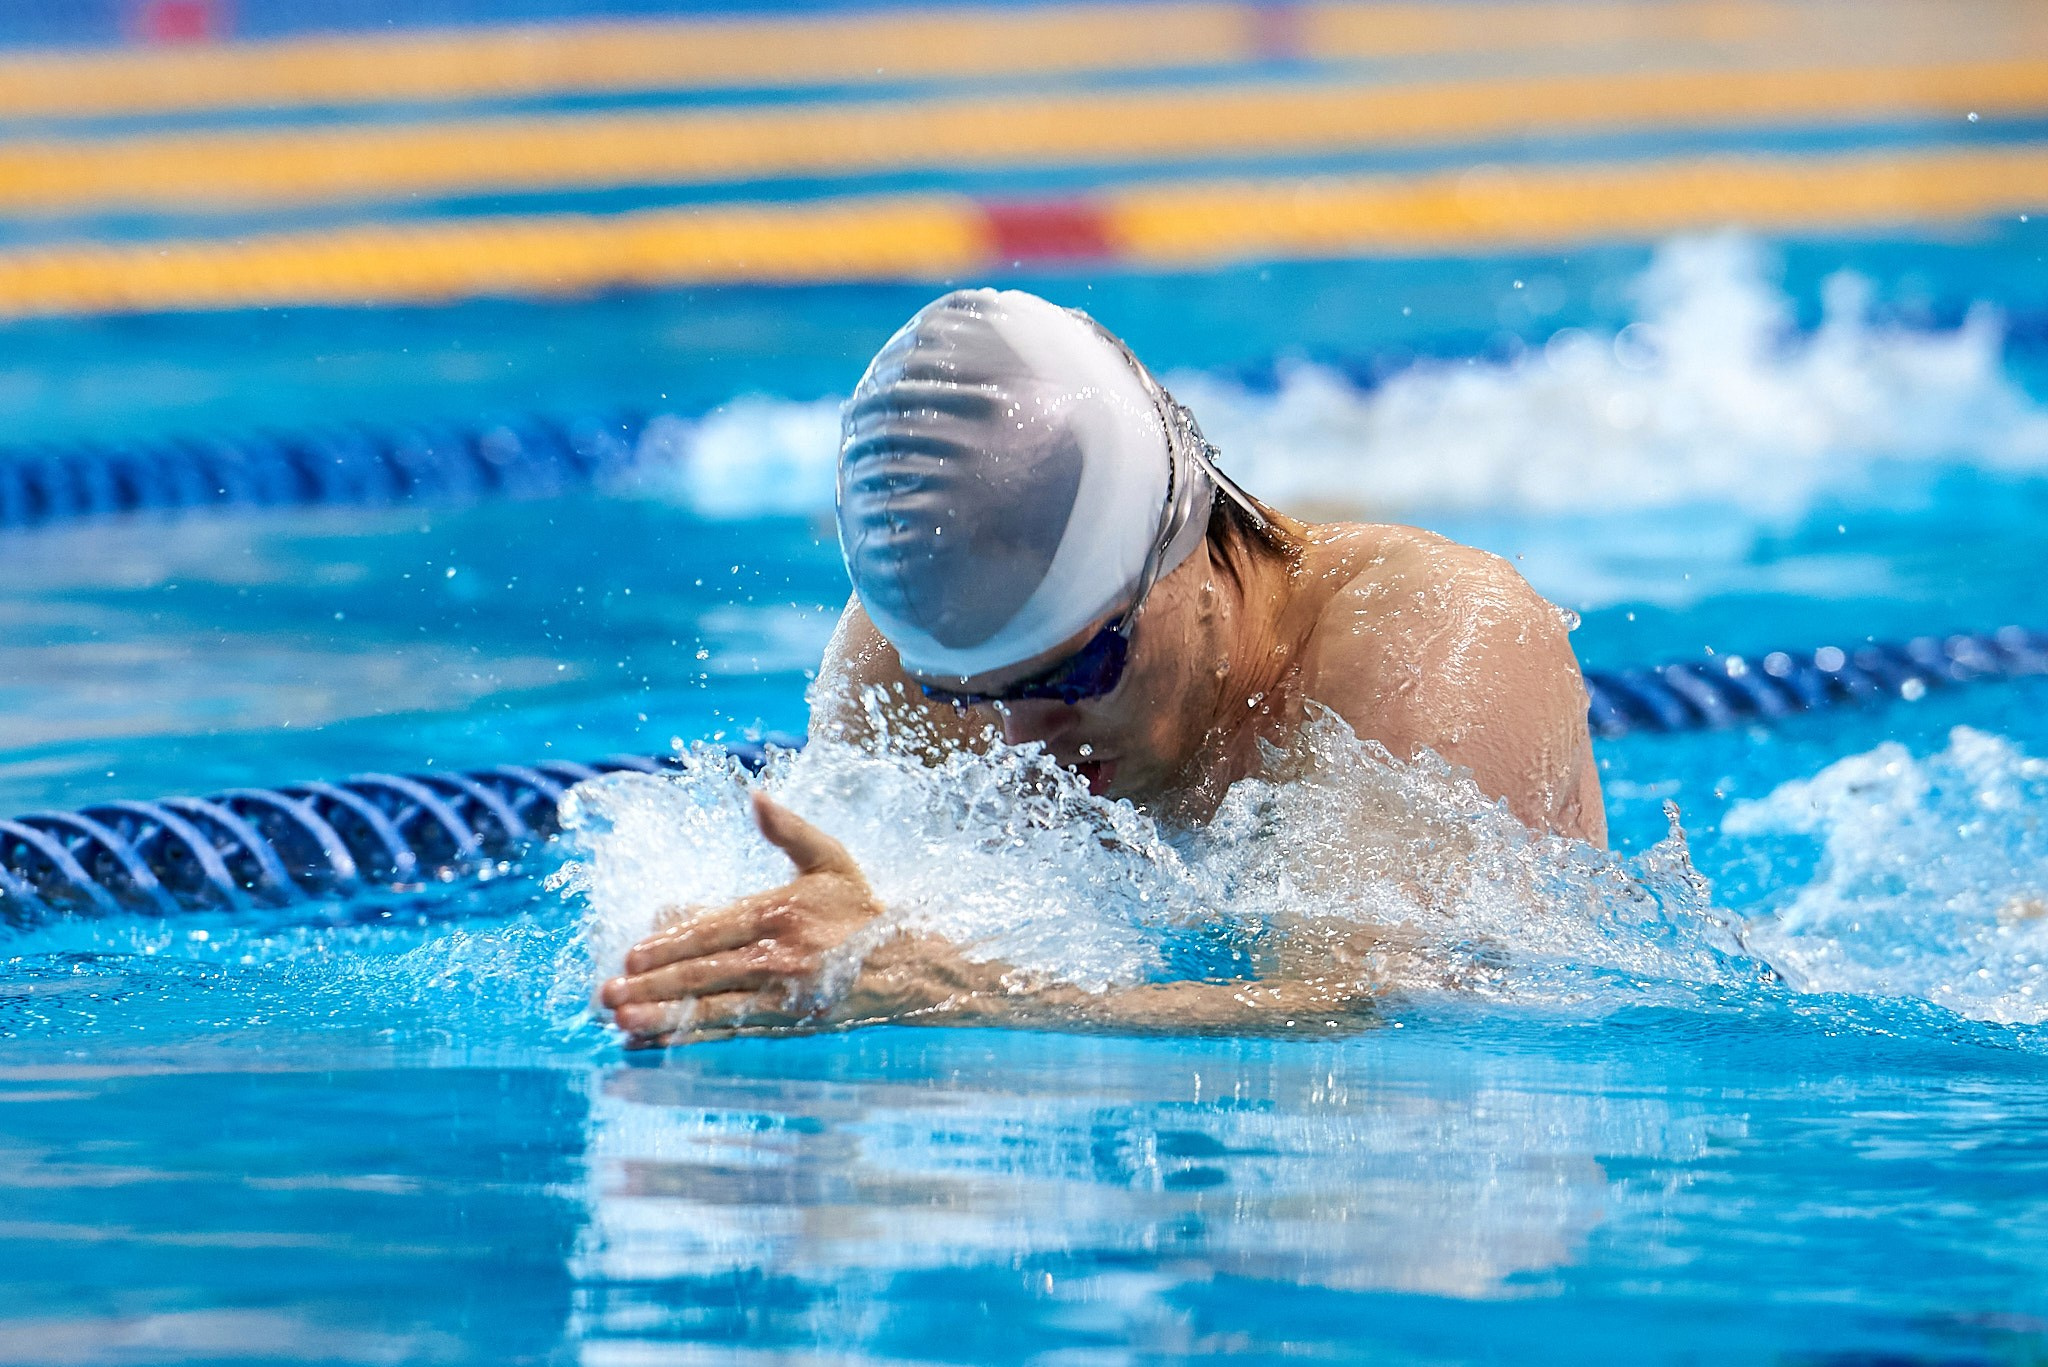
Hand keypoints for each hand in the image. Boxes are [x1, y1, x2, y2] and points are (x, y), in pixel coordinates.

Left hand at [599, 791, 882, 1046]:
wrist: (906, 967)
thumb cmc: (859, 911)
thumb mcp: (831, 860)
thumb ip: (790, 830)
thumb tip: (755, 796)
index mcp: (780, 912)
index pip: (714, 930)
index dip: (671, 944)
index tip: (632, 955)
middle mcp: (777, 957)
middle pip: (704, 973)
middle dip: (652, 985)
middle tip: (608, 993)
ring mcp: (779, 995)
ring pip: (711, 1007)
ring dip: (662, 1017)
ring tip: (621, 1023)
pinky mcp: (783, 1023)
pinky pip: (727, 1031)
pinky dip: (686, 1038)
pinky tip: (650, 1043)